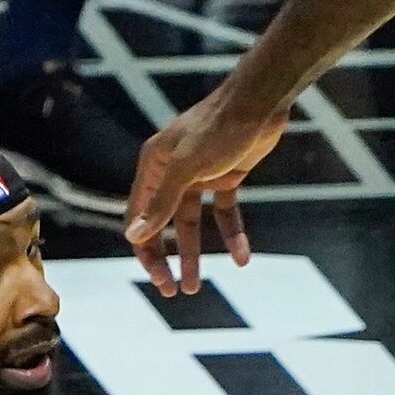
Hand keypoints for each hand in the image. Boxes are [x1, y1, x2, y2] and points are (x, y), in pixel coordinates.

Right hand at [123, 93, 282, 295]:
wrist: (259, 104)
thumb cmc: (218, 130)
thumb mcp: (187, 169)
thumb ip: (161, 203)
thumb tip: (134, 236)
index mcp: (153, 167)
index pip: (138, 216)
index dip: (145, 250)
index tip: (159, 280)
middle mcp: (171, 172)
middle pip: (162, 223)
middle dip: (167, 257)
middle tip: (175, 290)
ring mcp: (199, 175)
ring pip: (191, 222)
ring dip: (194, 253)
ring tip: (197, 284)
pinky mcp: (226, 176)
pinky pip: (224, 212)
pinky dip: (231, 234)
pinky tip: (242, 258)